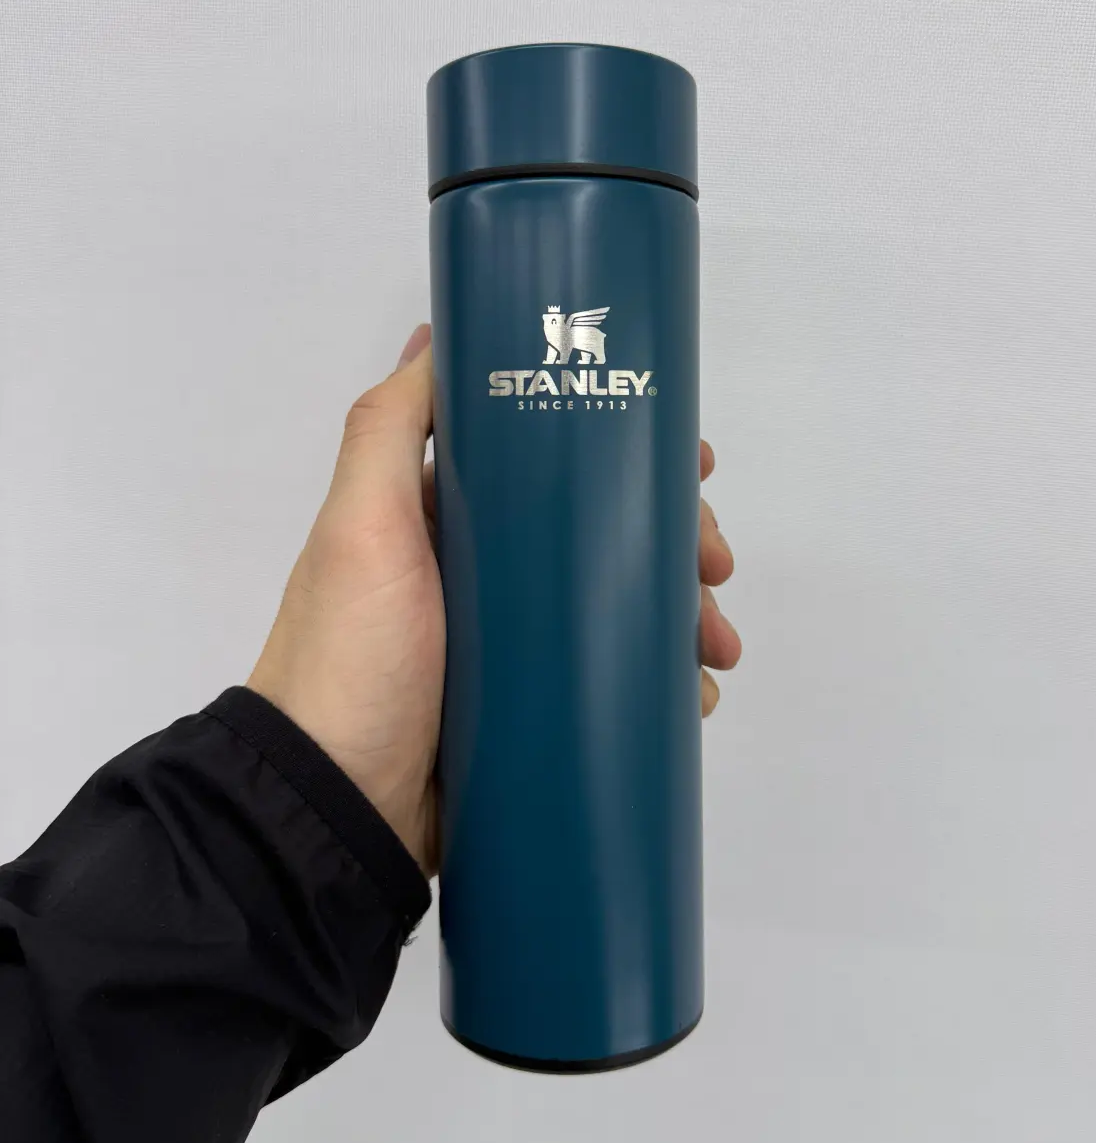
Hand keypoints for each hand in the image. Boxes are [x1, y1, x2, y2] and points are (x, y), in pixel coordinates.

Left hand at [248, 324, 741, 876]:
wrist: (331, 811)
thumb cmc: (349, 659)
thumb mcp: (360, 529)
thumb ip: (389, 430)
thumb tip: (438, 331)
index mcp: (449, 521)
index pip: (559, 463)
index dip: (629, 457)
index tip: (691, 467)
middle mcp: (485, 576)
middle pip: (604, 536)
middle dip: (675, 544)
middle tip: (717, 570)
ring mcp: (511, 650)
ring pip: (619, 609)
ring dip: (682, 615)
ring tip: (717, 650)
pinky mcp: (529, 714)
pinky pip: (610, 682)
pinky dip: (658, 679)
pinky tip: (691, 694)